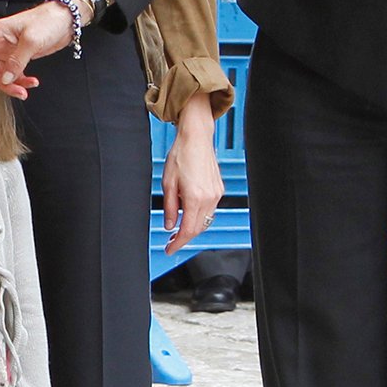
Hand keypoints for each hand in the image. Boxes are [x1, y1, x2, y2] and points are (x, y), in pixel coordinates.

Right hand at [0, 1, 75, 99]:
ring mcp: (8, 52)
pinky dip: (22, 81)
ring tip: (26, 88)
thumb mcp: (31, 40)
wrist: (65, 20)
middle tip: (9, 93)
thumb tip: (5, 79)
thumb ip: (17, 61)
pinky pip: (13, 75)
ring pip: (2, 76)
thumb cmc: (47, 20)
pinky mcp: (18, 58)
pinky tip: (32, 81)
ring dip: (13, 85)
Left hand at [161, 92, 222, 255]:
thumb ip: (168, 207)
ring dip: (192, 227)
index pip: (187, 230)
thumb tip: (168, 225)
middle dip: (184, 238)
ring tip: (178, 227)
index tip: (169, 249)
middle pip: (198, 229)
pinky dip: (199, 216)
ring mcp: (216, 194)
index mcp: (194, 198)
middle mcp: (208, 198)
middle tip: (171, 242)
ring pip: (205, 221)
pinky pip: (209, 210)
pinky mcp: (218, 189)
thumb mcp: (167, 183)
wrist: (196, 137)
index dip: (177, 243)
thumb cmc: (181, 155)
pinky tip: (189, 212)